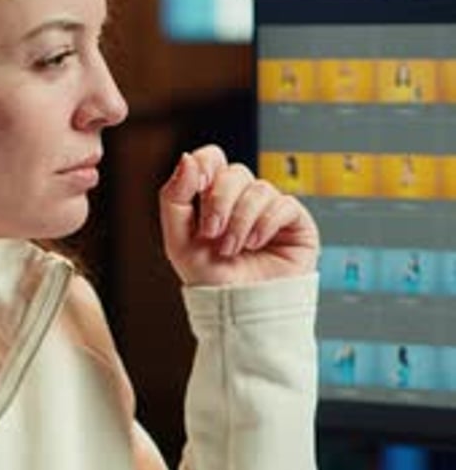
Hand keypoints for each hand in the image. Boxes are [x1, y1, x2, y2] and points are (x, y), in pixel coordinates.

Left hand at [159, 144, 318, 285]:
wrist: (240, 312)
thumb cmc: (211, 281)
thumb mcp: (178, 241)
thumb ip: (175, 198)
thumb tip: (188, 157)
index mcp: (215, 199)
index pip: (213, 159)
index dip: (205, 164)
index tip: (196, 185)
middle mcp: (243, 201)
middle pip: (235, 172)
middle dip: (219, 202)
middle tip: (212, 233)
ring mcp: (270, 210)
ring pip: (260, 188)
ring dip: (241, 220)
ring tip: (233, 250)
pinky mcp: (296, 223)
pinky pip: (284, 204)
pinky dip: (265, 223)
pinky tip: (256, 245)